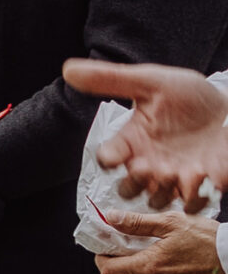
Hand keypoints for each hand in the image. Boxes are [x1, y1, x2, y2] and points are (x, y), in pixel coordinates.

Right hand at [63, 59, 227, 211]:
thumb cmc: (190, 97)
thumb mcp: (151, 82)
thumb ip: (110, 79)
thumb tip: (68, 69)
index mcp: (132, 141)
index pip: (107, 157)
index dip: (107, 159)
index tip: (113, 156)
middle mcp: (148, 163)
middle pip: (127, 188)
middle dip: (134, 182)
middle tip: (146, 167)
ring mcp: (174, 177)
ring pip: (156, 200)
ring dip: (163, 191)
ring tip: (179, 171)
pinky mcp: (201, 185)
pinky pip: (191, 203)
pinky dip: (196, 196)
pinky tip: (204, 175)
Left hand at [94, 207, 227, 273]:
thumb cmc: (208, 237)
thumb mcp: (171, 222)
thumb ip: (138, 222)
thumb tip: (110, 218)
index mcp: (151, 266)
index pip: (110, 271)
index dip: (102, 260)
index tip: (105, 251)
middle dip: (120, 273)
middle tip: (126, 257)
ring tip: (157, 260)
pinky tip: (177, 270)